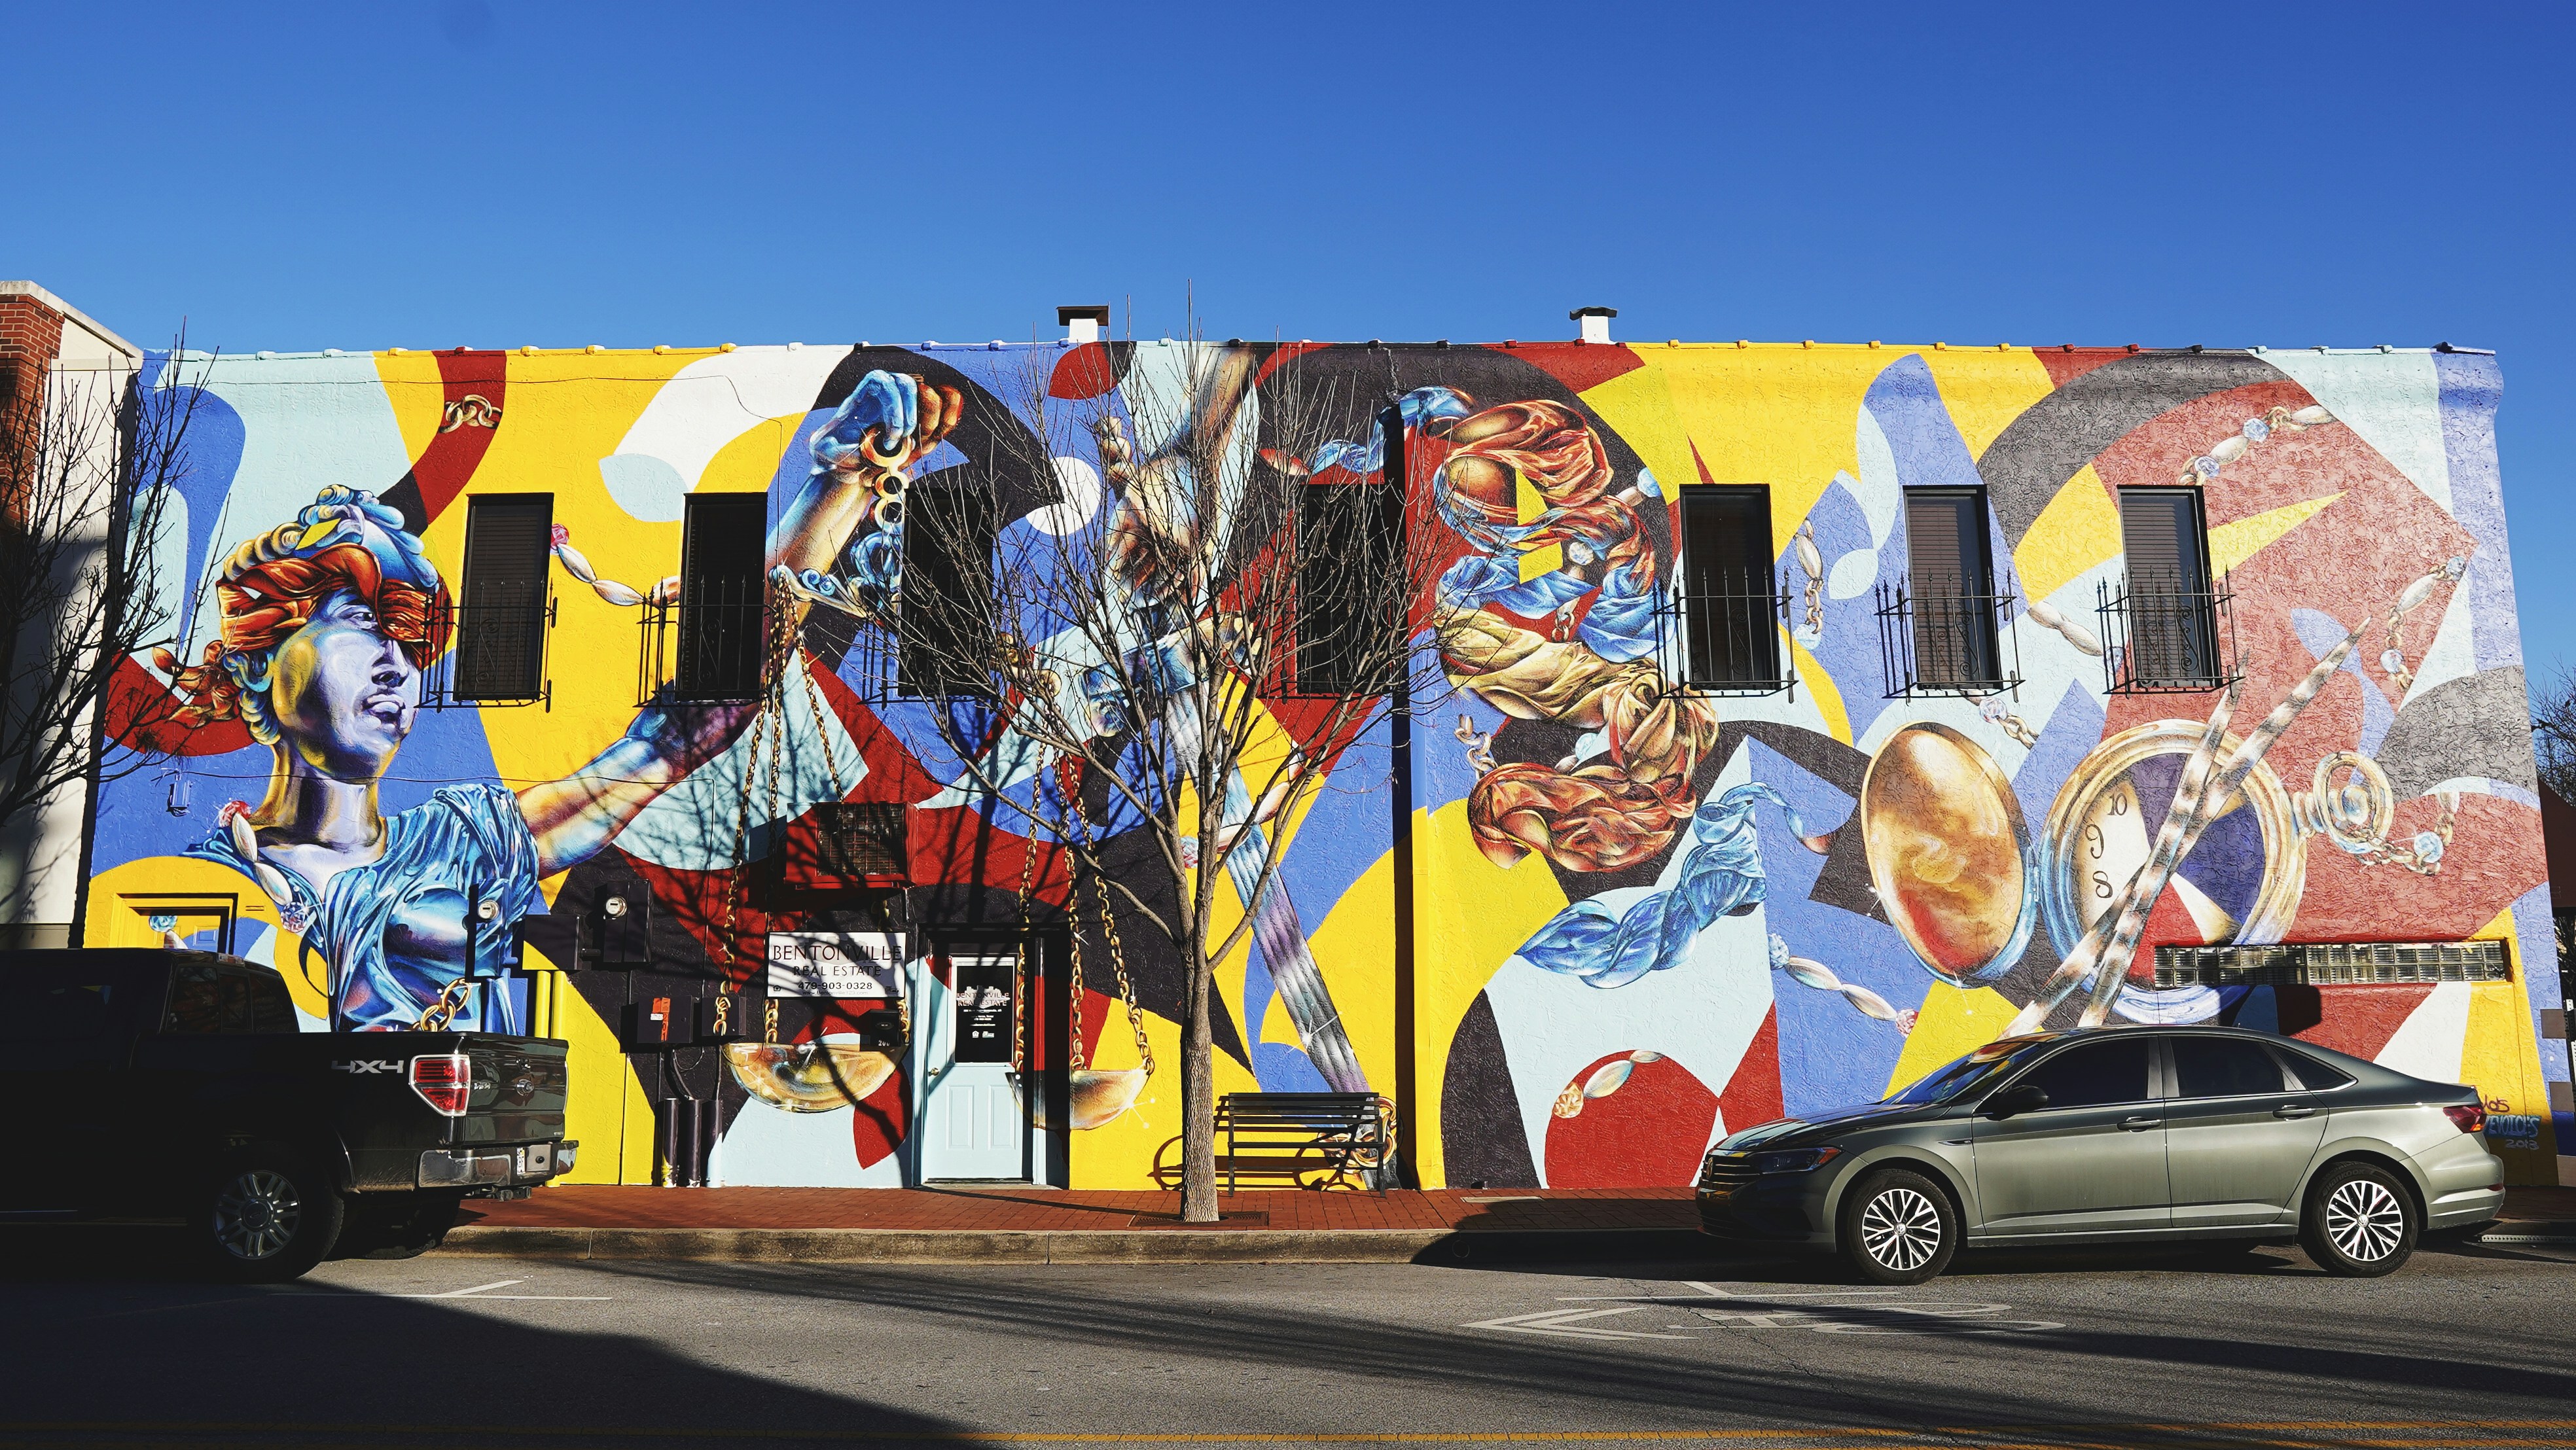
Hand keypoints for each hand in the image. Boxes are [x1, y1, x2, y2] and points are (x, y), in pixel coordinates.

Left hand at [810, 371, 963, 481]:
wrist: (846, 463)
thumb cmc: (834, 452)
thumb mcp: (827, 451)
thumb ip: (842, 451)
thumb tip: (864, 451)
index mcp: (862, 395)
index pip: (882, 381)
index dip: (893, 406)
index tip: (892, 436)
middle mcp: (886, 397)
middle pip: (907, 384)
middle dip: (912, 412)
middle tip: (904, 440)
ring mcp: (903, 408)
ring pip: (927, 397)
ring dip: (931, 419)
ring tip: (921, 444)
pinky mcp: (918, 424)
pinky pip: (939, 413)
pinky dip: (947, 418)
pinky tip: (944, 427)